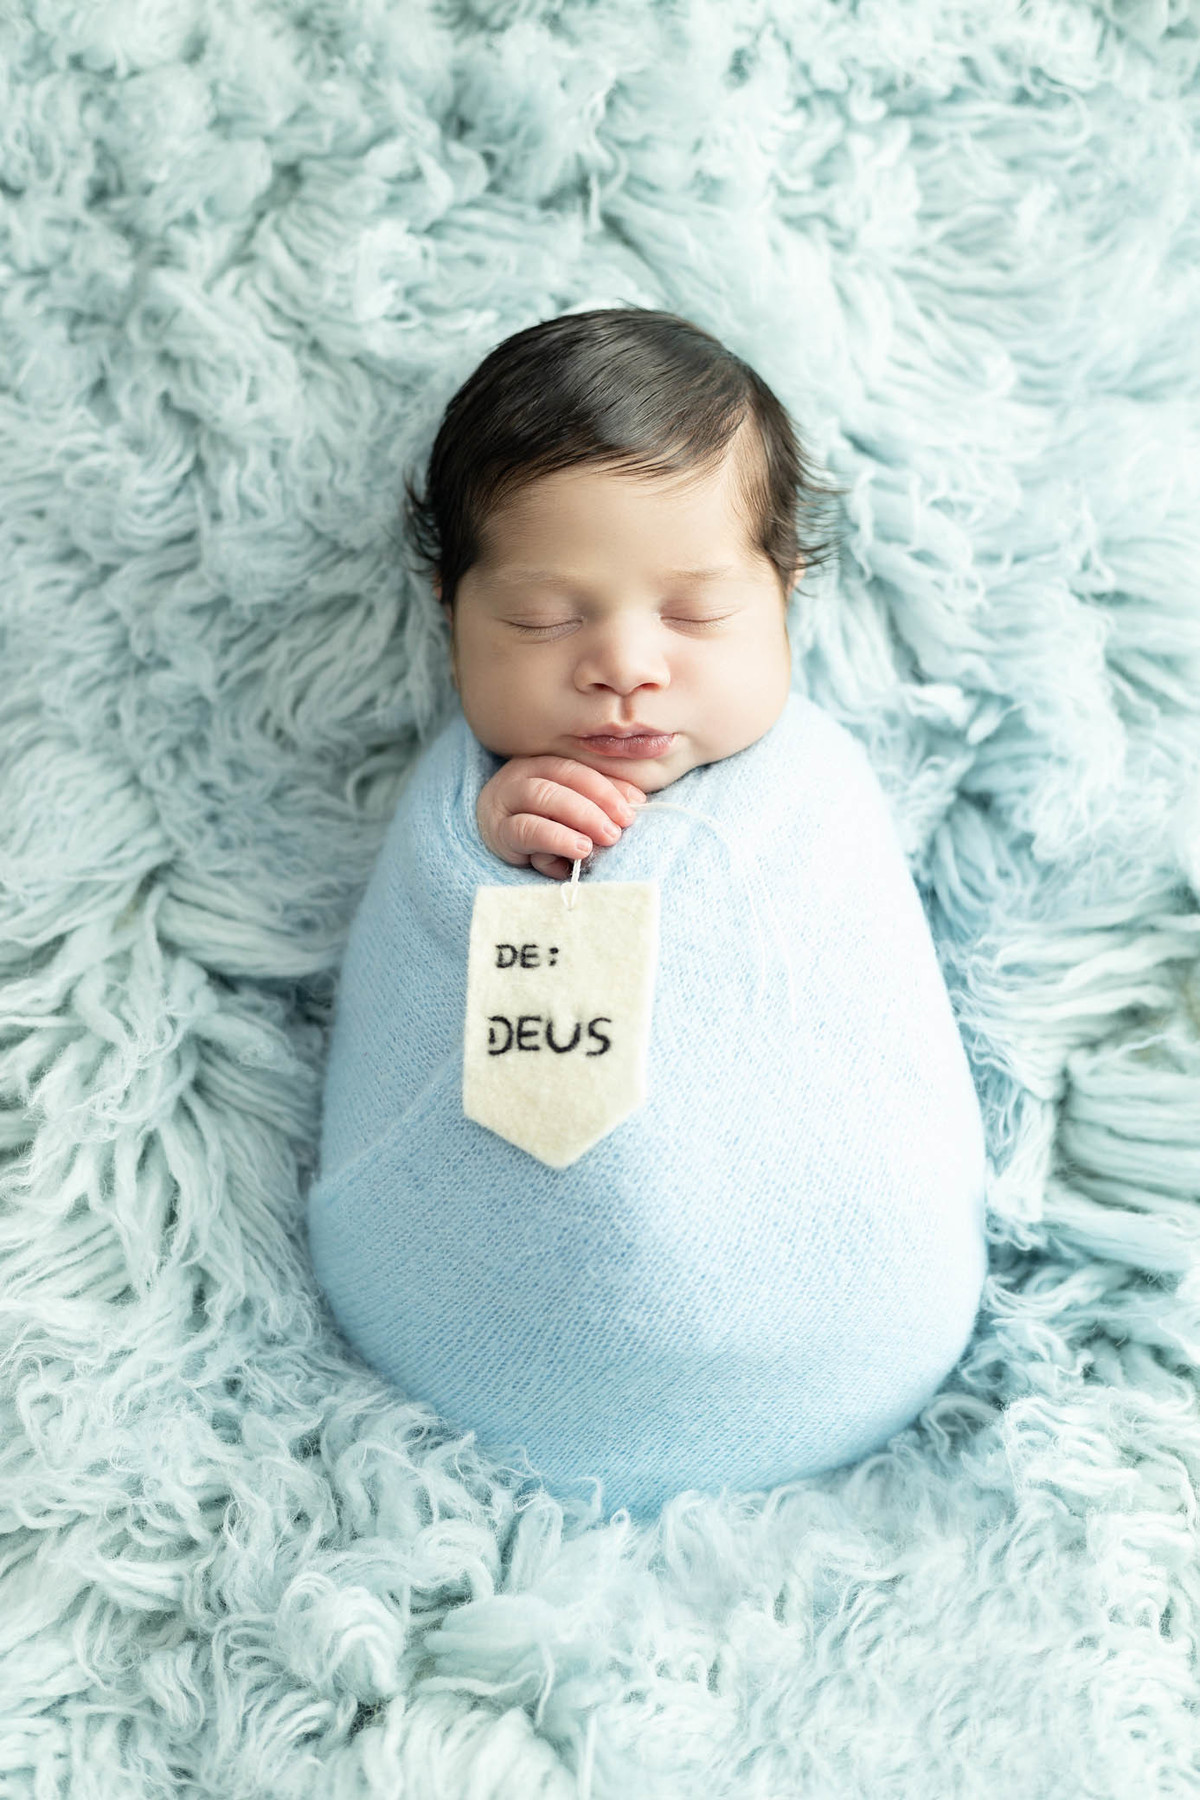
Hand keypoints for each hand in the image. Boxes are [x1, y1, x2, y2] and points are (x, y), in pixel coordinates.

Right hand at [477, 755, 647, 878]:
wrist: (494, 843)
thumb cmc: (543, 827)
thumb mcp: (570, 813)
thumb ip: (596, 803)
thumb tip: (636, 803)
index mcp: (544, 762)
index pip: (582, 767)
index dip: (612, 784)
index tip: (638, 804)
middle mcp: (523, 773)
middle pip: (563, 775)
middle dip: (599, 800)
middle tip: (621, 826)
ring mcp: (506, 799)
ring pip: (543, 796)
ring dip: (580, 816)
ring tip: (607, 837)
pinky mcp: (499, 831)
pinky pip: (525, 829)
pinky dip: (556, 839)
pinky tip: (578, 850)